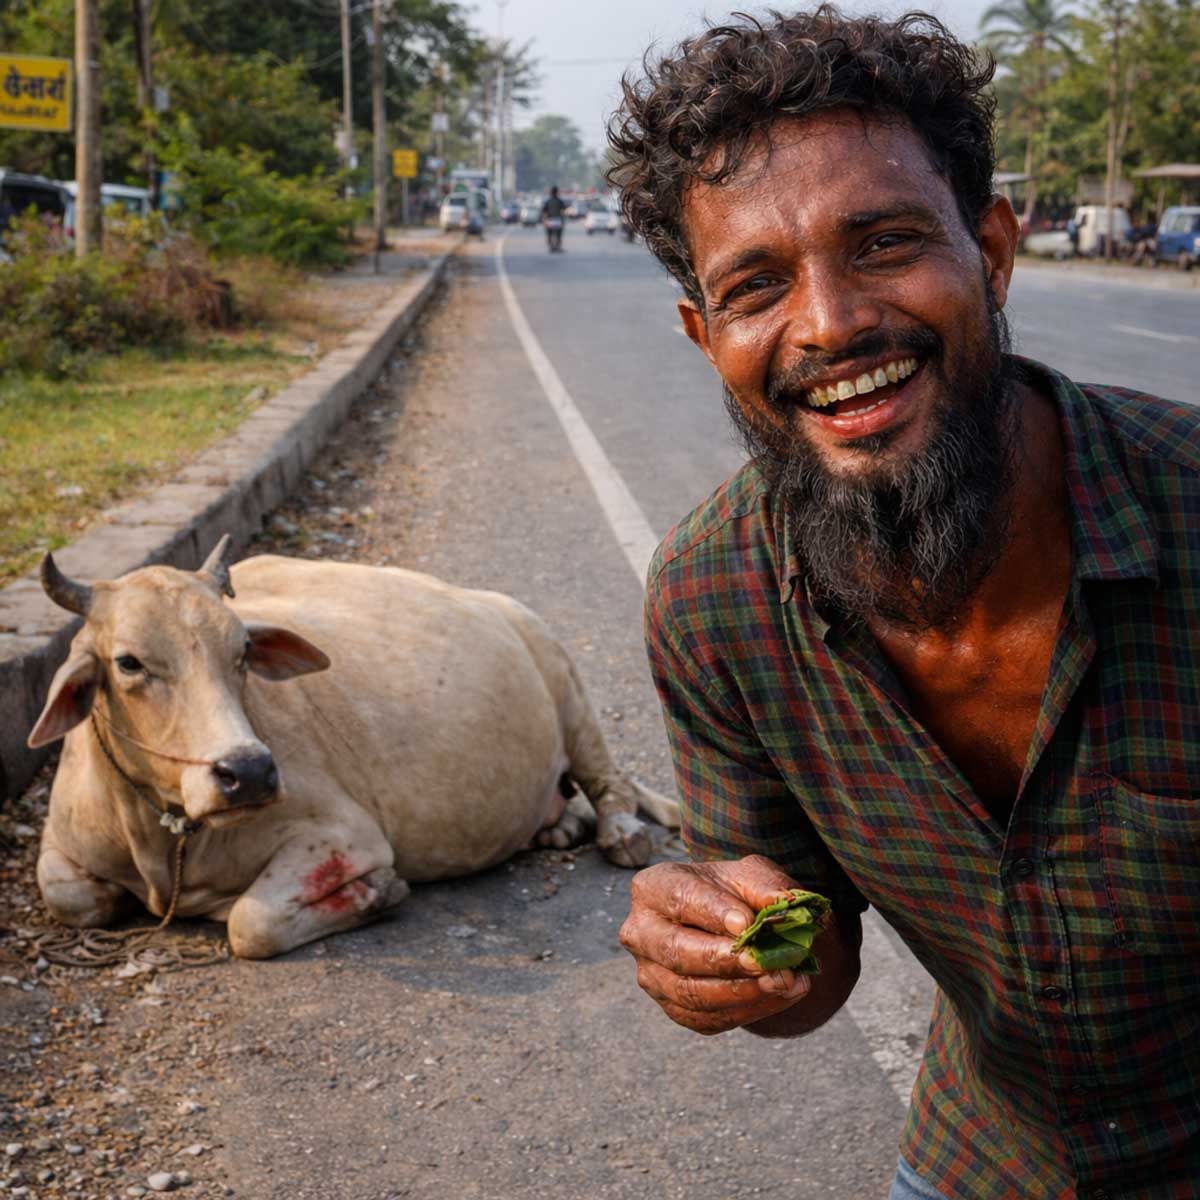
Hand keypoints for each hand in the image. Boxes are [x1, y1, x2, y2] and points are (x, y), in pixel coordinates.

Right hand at [619, 854, 814, 1034]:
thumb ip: (766, 886)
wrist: (726, 924)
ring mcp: (652, 975)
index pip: (679, 899)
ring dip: (741, 991)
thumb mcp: (749, 876)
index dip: (713, 913)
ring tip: (784, 980)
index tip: (747, 923)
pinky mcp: (673, 1008)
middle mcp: (641, 933)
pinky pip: (706, 1018)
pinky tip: (780, 995)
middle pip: (676, 952)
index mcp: (653, 888)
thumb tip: (783, 903)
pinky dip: (747, 1010)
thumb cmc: (732, 894)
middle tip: (764, 961)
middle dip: (725, 960)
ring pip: (690, 993)